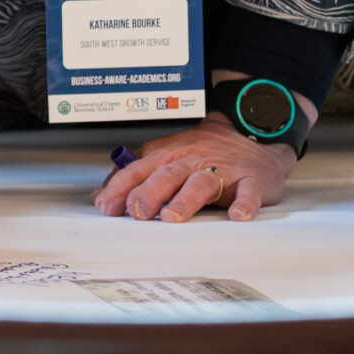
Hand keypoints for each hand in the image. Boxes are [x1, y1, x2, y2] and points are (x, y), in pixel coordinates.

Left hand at [92, 113, 297, 222]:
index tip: (106, 205)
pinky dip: (244, 203)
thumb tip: (100, 195)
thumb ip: (136, 174)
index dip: (121, 187)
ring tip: (173, 215)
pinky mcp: (250, 180)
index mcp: (169, 155)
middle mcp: (192, 161)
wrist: (253, 137)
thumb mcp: (168, 155)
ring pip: (202, 183)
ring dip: (186, 199)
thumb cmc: (206, 152)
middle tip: (137, 211)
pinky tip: (237, 215)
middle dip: (149, 192)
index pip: (139, 169)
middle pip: (167, 174)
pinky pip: (248, 192)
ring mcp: (222, 170)